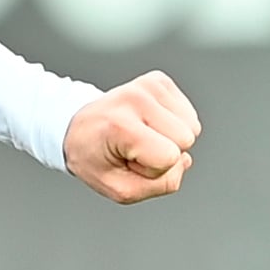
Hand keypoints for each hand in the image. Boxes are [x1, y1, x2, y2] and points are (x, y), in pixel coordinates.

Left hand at [63, 71, 199, 202]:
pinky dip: (173, 124)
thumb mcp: (117, 187)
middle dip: (164, 153)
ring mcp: (148, 86)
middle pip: (186, 140)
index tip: (128, 159)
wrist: (77, 127)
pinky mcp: (159, 81)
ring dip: (171, 138)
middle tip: (134, 148)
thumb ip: (158, 186)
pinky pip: (189, 114)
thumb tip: (185, 160)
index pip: (168, 157)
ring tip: (140, 135)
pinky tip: (148, 123)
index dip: (153, 169)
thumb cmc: (94, 157)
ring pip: (192, 126)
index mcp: (120, 126)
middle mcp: (135, 99)